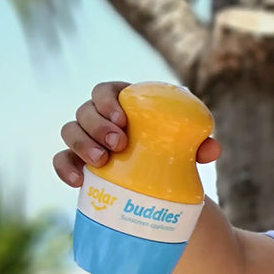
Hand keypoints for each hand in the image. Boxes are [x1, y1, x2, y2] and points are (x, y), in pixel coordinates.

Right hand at [53, 80, 220, 186]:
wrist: (161, 183)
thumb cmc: (172, 152)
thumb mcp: (187, 146)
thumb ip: (199, 142)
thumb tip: (211, 149)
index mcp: (122, 104)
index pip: (105, 90)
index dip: (107, 100)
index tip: (122, 118)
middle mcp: (98, 118)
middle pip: (85, 111)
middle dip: (97, 125)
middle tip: (119, 143)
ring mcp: (85, 140)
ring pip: (70, 131)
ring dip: (82, 143)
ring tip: (102, 161)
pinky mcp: (77, 163)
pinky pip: (61, 160)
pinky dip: (65, 168)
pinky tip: (78, 181)